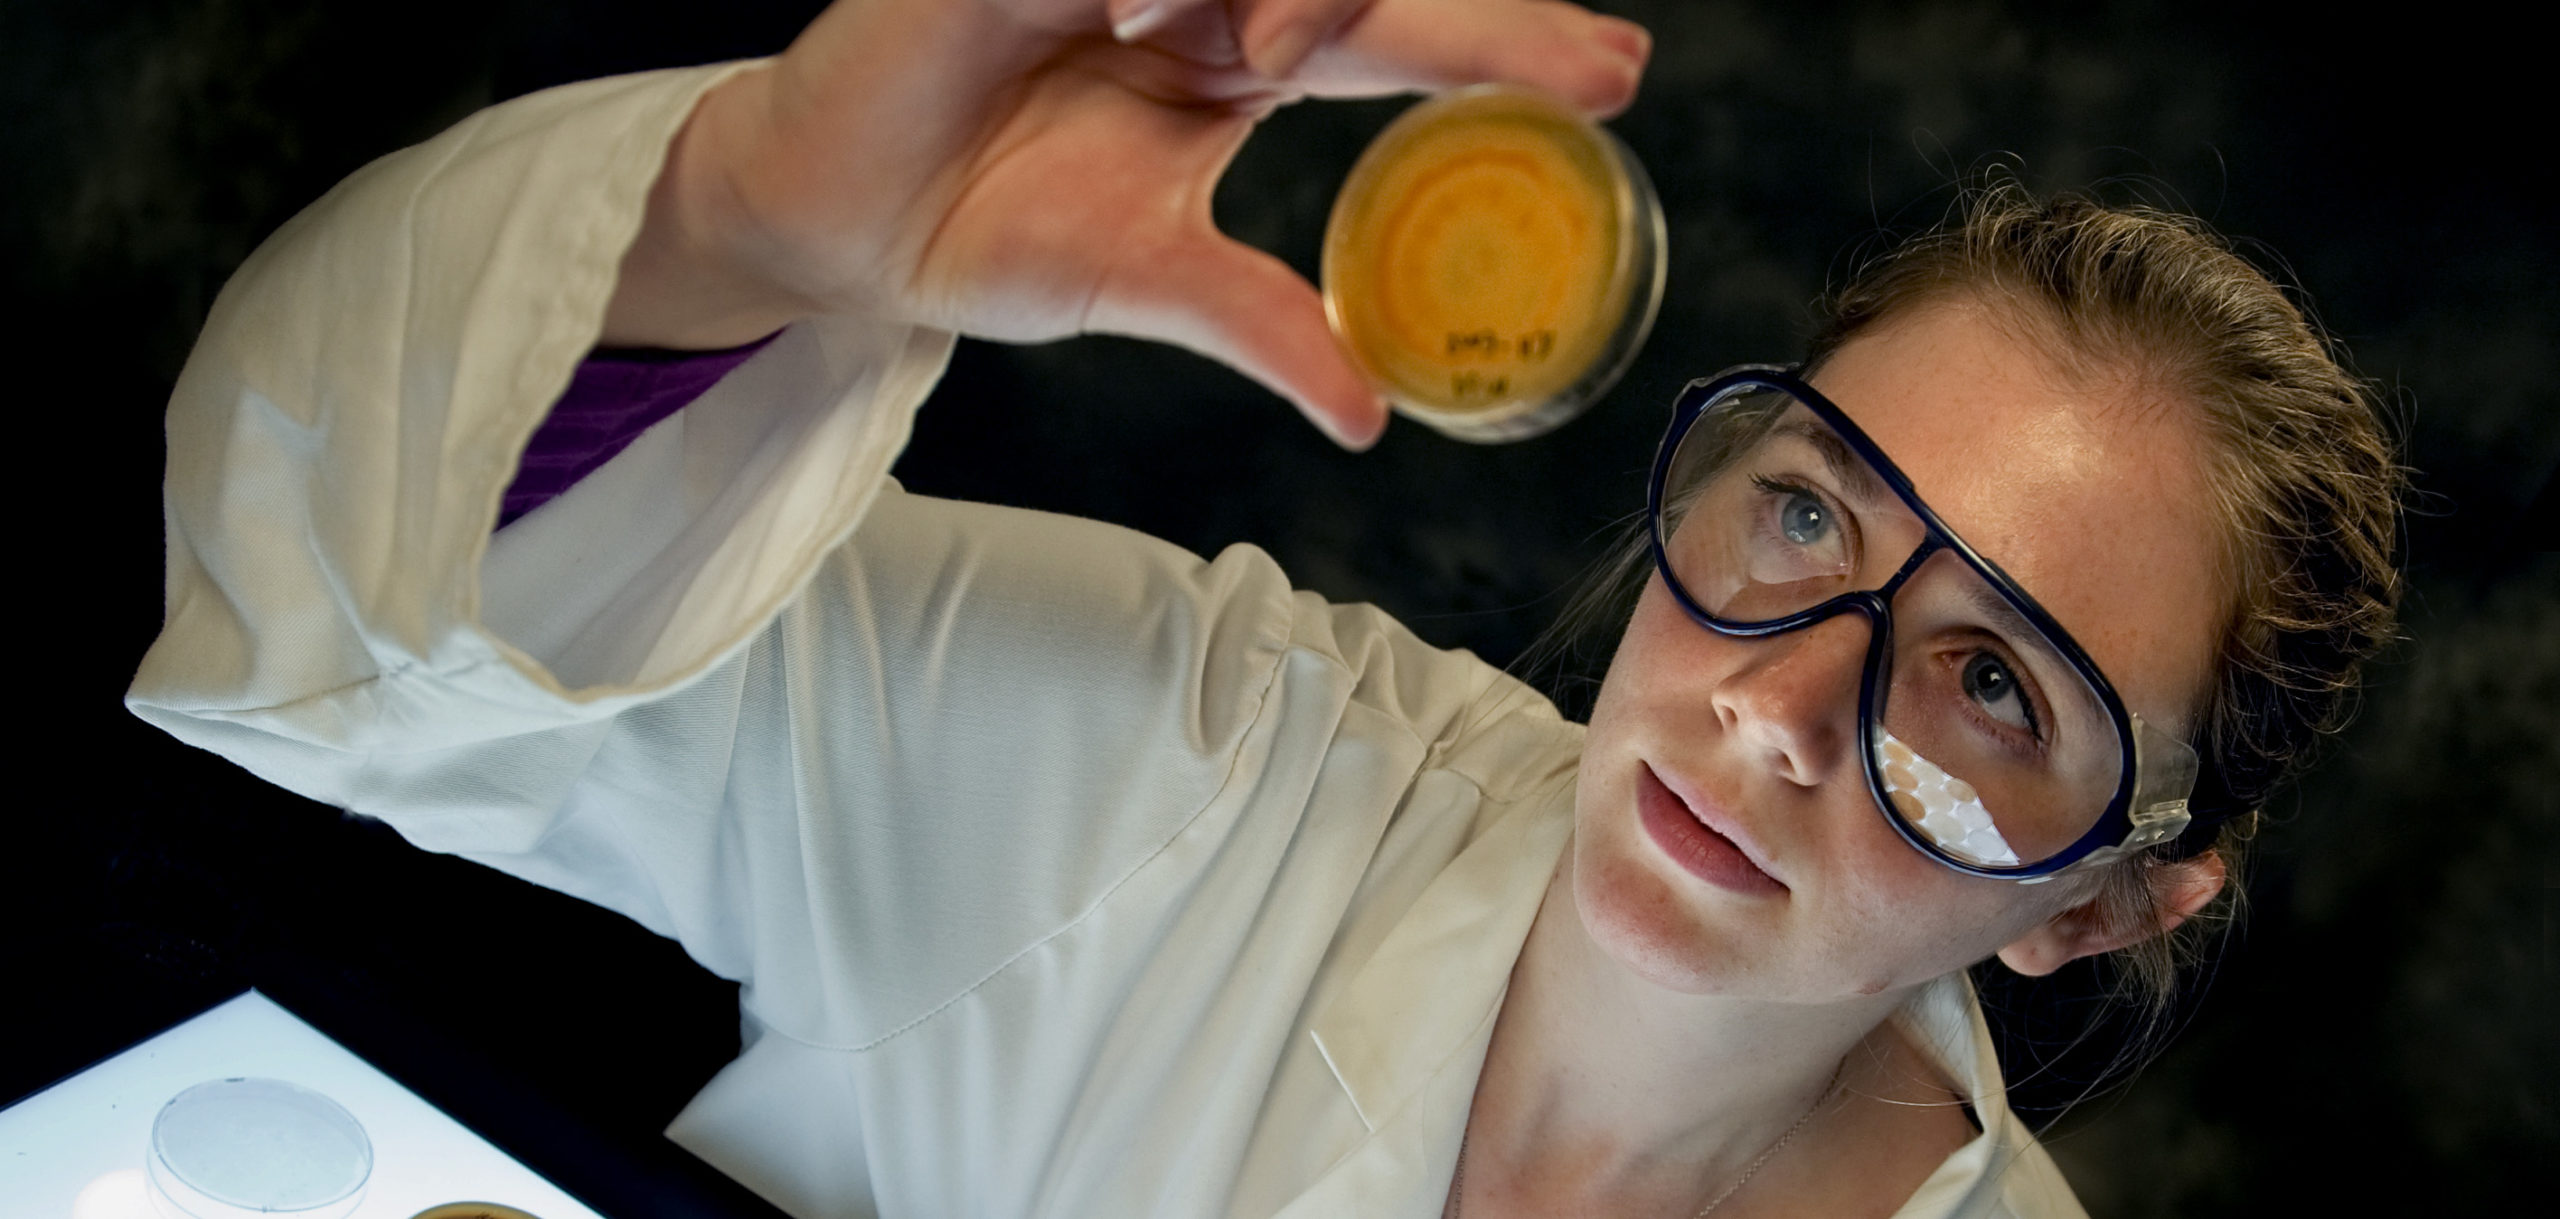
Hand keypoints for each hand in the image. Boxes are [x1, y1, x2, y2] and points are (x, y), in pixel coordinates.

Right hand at [603, 0, 1649, 447]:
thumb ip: (1259, 327)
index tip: (1619, 77)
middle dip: (1468, 14)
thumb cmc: (988, 234)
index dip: (1504, 44)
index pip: (1391, 34)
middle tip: (1571, 60)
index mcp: (1234, 59)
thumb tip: (1366, 417)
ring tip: (1260, 53)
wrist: (837, 224)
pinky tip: (1140, 6)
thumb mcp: (1146, 284)